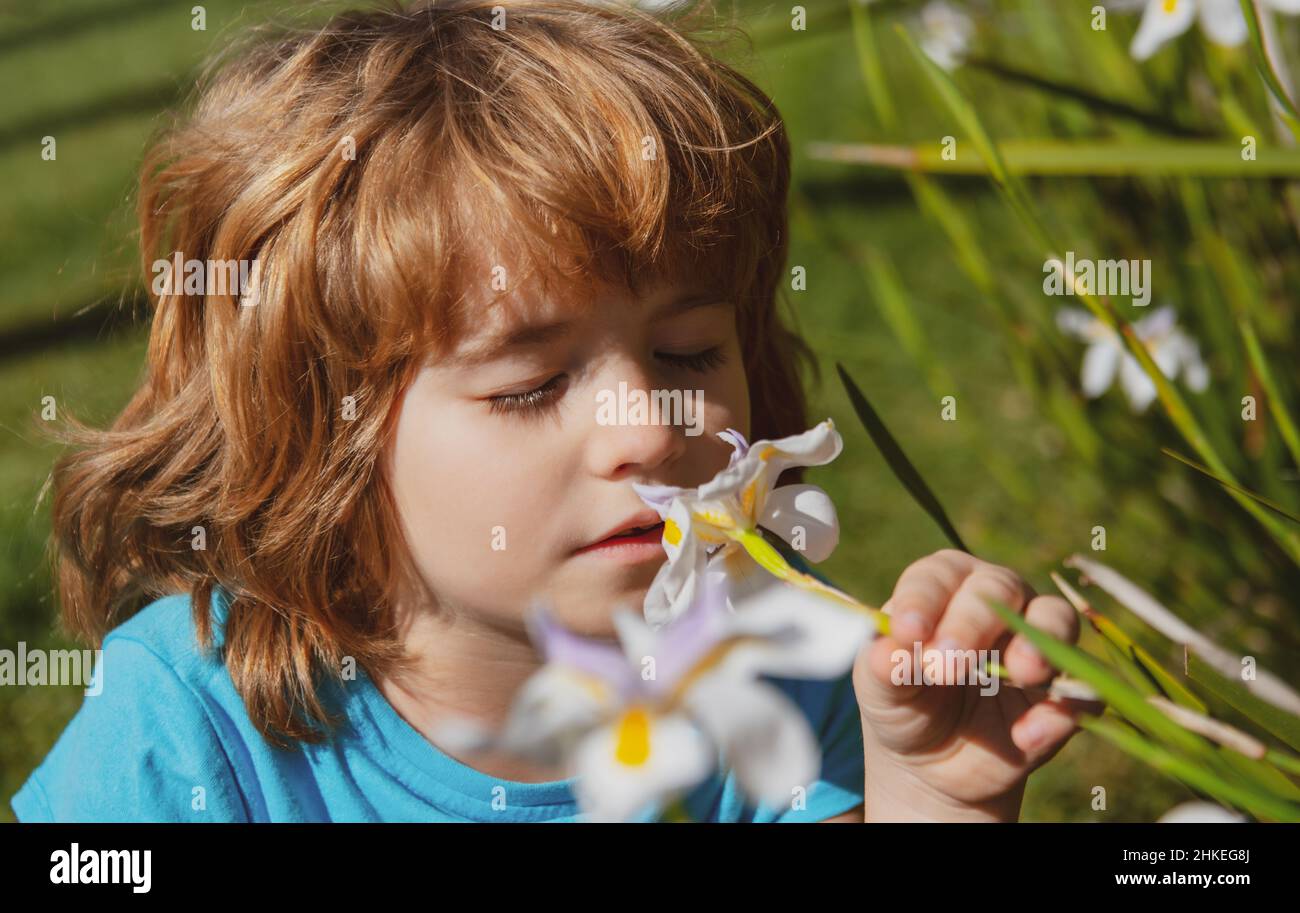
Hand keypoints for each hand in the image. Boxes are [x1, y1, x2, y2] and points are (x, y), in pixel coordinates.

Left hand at [852, 549, 1096, 820]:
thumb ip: (884, 668)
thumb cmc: (901, 701)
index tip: (907, 632)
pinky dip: (1062, 709)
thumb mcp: (879, 688)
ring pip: (1057, 620)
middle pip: (1000, 588)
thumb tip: (888, 655)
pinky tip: (1026, 736)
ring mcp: (1035, 643)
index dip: (924, 600)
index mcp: (943, 587)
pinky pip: (1082, 691)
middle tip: (948, 667)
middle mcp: (996, 601)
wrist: (930, 763)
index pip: (938, 575)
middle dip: (973, 624)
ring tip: (1021, 675)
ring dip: (1041, 644)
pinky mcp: (1062, 694)